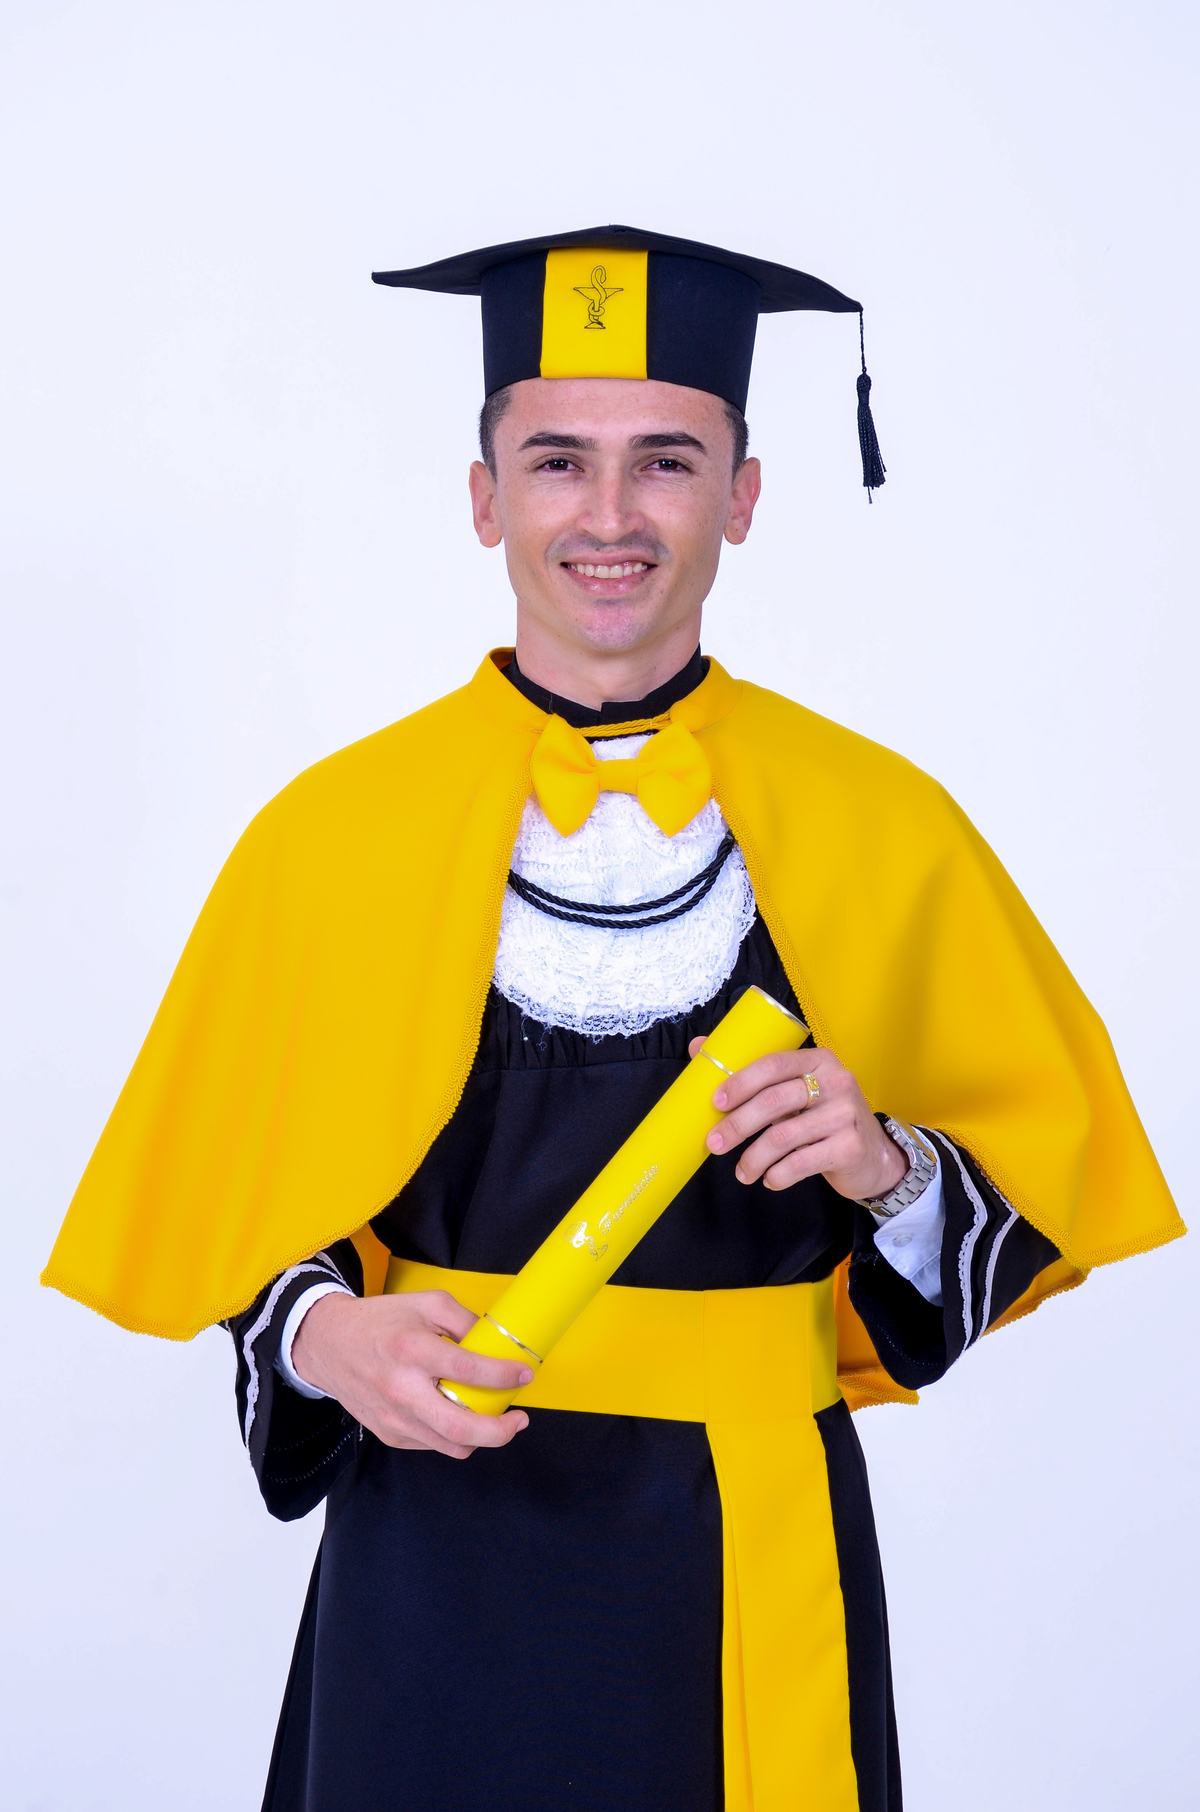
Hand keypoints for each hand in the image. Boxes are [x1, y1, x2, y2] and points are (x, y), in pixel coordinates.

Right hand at [291, 1288, 532, 1457]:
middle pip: (462, 1427)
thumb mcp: (426, 1303)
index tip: (525, 1374)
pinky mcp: (389, 1434)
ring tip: (494, 1418)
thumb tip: (496, 1345)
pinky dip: (453, 1435)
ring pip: (451, 1445)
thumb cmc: (380, 1321)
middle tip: (519, 1419)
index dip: (504, 1375)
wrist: (328, 1345)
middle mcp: (402, 1389)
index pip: (468, 1370)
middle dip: (501, 1431)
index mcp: (412, 1350)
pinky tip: (457, 1414)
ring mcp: (394, 1417)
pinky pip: (433, 1443)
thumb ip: (463, 1320)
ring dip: (482, 1437)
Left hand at [689, 1039, 908, 1201]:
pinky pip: (800, 1163)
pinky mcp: (850, 1147)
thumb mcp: (796, 1091)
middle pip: (774, 1101)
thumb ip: (754, 1074)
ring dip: (753, 1158)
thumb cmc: (822, 1119)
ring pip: (783, 1136)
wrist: (873, 1156)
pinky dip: (777, 1175)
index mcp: (819, 1060)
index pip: (773, 1064)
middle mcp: (837, 1082)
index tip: (715, 1103)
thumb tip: (697, 1047)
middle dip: (737, 1125)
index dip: (740, 1081)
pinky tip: (769, 1179)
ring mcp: (846, 1115)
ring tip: (743, 1172)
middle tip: (715, 1143)